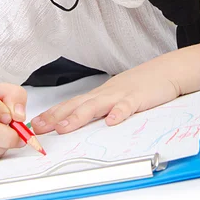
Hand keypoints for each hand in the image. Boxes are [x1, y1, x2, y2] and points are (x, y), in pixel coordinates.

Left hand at [31, 58, 180, 134]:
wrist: (165, 71)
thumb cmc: (139, 86)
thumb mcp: (114, 97)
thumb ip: (99, 108)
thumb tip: (79, 122)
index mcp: (98, 95)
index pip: (70, 105)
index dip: (51, 115)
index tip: (34, 124)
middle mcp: (104, 94)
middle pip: (76, 105)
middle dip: (55, 117)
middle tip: (38, 128)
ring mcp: (120, 95)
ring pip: (96, 106)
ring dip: (78, 117)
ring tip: (64, 128)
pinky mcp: (138, 98)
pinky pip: (127, 107)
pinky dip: (118, 114)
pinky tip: (111, 122)